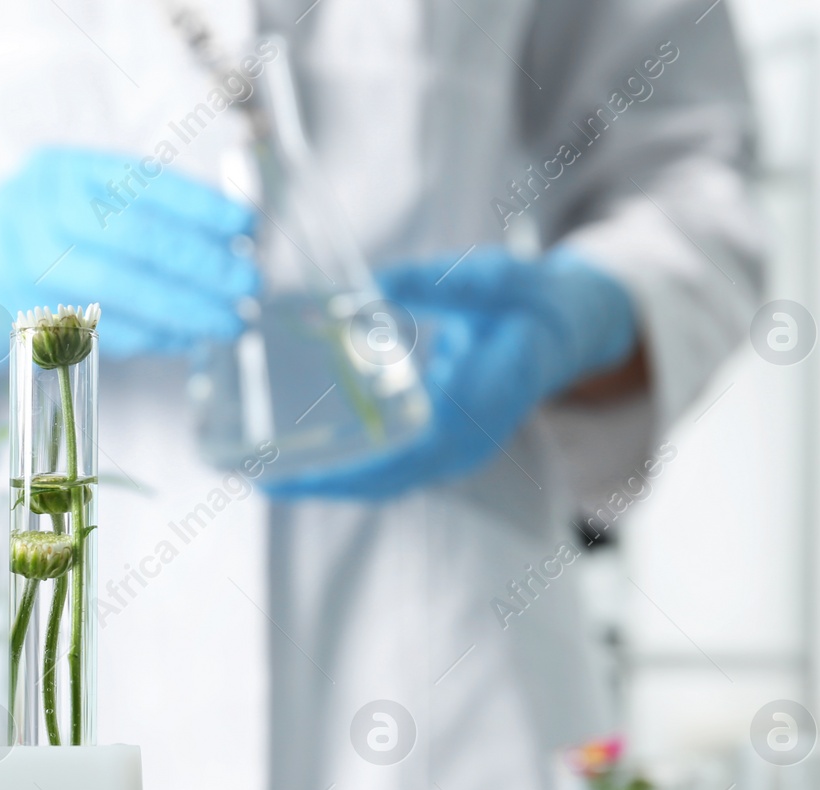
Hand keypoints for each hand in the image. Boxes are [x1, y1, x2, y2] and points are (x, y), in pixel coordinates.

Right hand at [0, 146, 258, 362]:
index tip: (245, 228)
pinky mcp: (25, 319)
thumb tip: (230, 240)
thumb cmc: (42, 232)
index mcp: (62, 171)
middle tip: (246, 287)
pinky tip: (184, 338)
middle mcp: (39, 212)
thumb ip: (140, 208)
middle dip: (201, 267)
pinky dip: (151, 337)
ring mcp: (27, 269)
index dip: (200, 207)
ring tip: (227, 323)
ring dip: (183, 312)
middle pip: (134, 239)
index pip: (142, 184)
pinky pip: (101, 331)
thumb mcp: (79, 197)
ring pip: (120, 291)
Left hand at [264, 247, 638, 499]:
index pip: (410, 450)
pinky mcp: (440, 446)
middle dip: (318, 483)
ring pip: (383, 481)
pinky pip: (388, 467)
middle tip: (251, 474)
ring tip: (258, 472)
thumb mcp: (495, 277)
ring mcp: (454, 451)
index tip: (298, 468)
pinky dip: (342, 467)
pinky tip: (296, 455)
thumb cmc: (531, 300)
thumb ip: (438, 282)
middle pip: (384, 480)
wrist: (568, 330)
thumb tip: (375, 285)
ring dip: (323, 481)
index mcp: (482, 403)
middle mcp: (466, 441)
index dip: (351, 467)